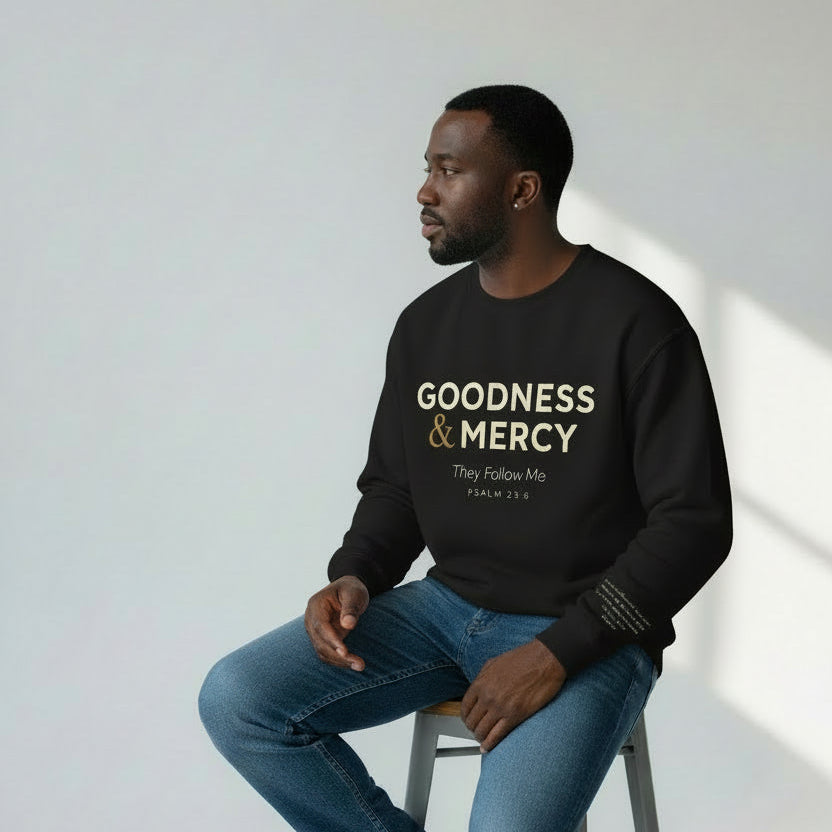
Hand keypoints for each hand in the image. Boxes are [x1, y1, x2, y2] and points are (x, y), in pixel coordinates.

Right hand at [304, 576, 369, 670]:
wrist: (347, 589)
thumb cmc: (351, 589)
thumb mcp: (354, 593)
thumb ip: (351, 608)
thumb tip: (348, 625)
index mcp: (316, 605)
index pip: (320, 626)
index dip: (331, 640)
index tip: (345, 652)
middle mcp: (311, 619)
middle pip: (320, 642)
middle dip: (338, 655)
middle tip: (359, 664)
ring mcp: (315, 630)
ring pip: (322, 651)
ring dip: (339, 661)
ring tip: (359, 665)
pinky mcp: (322, 638)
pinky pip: (327, 653)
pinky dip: (338, 660)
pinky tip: (353, 663)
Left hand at [460, 638, 566, 752]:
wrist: (544, 660)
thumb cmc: (523, 659)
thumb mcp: (494, 663)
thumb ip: (482, 678)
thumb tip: (477, 691)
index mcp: (481, 683)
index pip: (465, 707)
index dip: (466, 717)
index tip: (469, 721)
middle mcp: (487, 696)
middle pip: (472, 721)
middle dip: (473, 728)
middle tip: (477, 731)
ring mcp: (500, 707)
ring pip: (482, 731)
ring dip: (481, 738)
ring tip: (483, 739)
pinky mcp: (515, 716)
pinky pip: (497, 736)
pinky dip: (490, 744)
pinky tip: (488, 747)